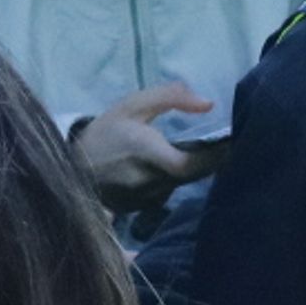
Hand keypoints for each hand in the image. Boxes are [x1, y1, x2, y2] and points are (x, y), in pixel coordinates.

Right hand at [71, 84, 219, 205]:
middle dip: (213, 160)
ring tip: (205, 151)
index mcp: (145, 153)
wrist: (73, 164)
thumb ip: (171, 97)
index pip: (189, 164)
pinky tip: (179, 166)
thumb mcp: (133, 105)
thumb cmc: (106, 130)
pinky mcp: (144, 208)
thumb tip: (208, 103)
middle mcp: (147, 181)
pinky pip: (173, 193)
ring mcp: (145, 198)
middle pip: (194, 176)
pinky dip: (181, 180)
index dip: (216, 156)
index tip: (232, 140)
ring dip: (197, 170)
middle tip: (226, 143)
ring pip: (185, 185)